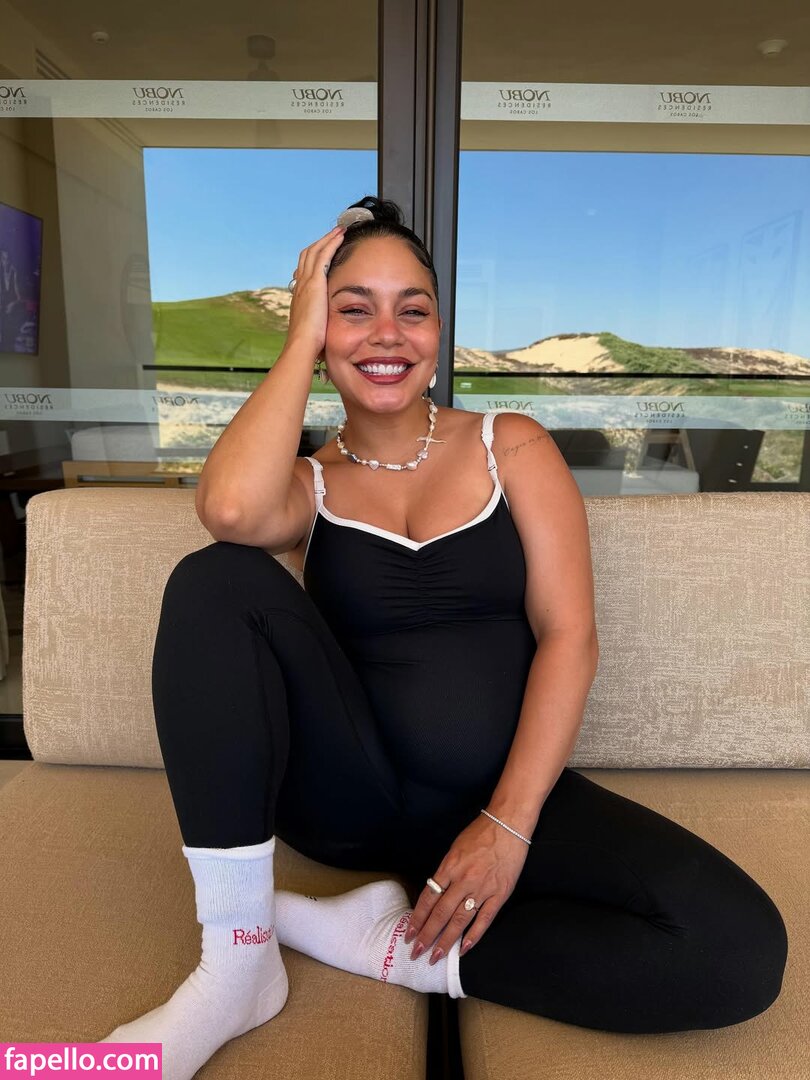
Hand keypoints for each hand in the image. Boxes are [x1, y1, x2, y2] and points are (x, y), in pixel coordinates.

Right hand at [286, 226, 346, 358]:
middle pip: (307, 256)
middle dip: (320, 244)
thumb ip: (319, 324)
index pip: (305, 271)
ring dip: (327, 239)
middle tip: (333, 235)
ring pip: (315, 251)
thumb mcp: (313, 330)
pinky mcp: (315, 282)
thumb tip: (324, 332)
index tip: (325, 252)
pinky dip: (331, 243)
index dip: (314, 259)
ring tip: (339, 230)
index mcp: (300, 296)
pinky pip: (323, 255)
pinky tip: (341, 236)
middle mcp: (300, 285)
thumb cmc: (309, 344)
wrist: (302, 344)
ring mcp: (307, 282)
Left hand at [403, 812, 529, 963]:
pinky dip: (473, 936)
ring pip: (459, 921)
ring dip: (446, 941)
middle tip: (416, 953)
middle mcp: (463, 880)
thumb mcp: (455, 849)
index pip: (428, 898)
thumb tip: (436, 894)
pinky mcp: (499, 894)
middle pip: (440, 913)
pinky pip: (484, 920)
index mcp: (449, 867)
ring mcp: (482, 889)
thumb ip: (446, 872)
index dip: (417, 918)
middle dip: (427, 935)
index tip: (409, 934)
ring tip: (435, 957)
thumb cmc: (479, 833)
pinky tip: (463, 950)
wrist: (507, 825)